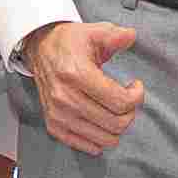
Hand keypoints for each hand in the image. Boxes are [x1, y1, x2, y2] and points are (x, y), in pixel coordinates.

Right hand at [25, 22, 147, 155]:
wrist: (41, 49)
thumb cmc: (70, 42)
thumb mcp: (94, 31)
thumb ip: (116, 35)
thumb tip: (131, 36)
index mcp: (77, 74)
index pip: (120, 102)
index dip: (137, 96)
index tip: (135, 86)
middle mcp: (65, 97)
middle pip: (116, 123)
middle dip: (130, 112)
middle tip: (127, 99)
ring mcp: (58, 114)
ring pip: (105, 139)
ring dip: (117, 127)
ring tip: (114, 110)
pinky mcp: (54, 125)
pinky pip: (86, 146)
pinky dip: (100, 139)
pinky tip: (102, 122)